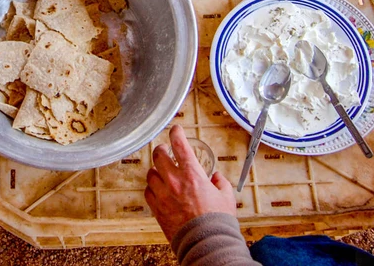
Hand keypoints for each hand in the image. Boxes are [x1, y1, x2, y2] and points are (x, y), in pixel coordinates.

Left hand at [145, 124, 236, 241]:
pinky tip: (158, 190)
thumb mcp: (226, 196)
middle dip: (162, 149)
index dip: (176, 133)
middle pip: (159, 154)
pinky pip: (147, 192)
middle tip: (165, 150)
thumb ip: (220, 182)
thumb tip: (215, 178)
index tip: (176, 129)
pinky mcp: (157, 209)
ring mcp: (164, 195)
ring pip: (150, 173)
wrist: (206, 244)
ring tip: (161, 172)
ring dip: (156, 170)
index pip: (180, 144)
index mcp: (193, 173)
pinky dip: (152, 188)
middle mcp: (175, 181)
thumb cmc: (217, 221)